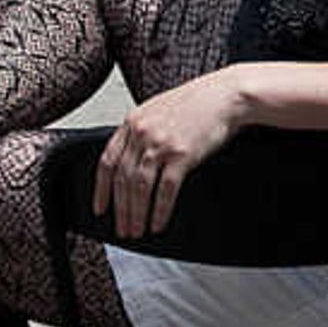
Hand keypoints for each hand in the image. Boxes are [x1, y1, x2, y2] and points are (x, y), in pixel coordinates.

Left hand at [94, 70, 246, 237]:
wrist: (226, 95)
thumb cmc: (198, 102)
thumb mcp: (158, 110)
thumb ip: (141, 131)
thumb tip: (131, 160)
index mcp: (133, 122)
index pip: (107, 161)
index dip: (101, 189)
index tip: (100, 208)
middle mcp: (143, 133)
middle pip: (122, 179)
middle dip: (120, 209)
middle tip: (122, 229)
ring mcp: (162, 144)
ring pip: (140, 188)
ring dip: (137, 214)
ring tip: (137, 231)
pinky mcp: (183, 155)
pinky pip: (165, 190)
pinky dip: (160, 211)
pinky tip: (158, 223)